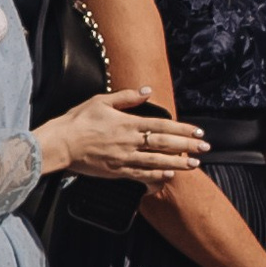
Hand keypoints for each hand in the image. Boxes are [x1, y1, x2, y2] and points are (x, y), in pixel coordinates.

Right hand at [38, 86, 209, 188]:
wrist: (60, 143)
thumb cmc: (78, 120)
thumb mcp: (101, 100)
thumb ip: (126, 97)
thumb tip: (146, 90)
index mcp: (128, 123)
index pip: (162, 126)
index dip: (182, 129)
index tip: (198, 131)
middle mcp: (130, 141)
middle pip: (165, 144)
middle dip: (187, 146)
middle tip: (205, 148)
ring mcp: (125, 158)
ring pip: (157, 161)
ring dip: (178, 163)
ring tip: (195, 164)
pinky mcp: (117, 171)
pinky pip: (141, 174)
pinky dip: (157, 175)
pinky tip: (169, 175)